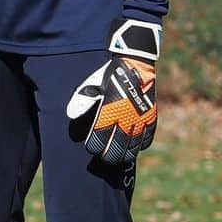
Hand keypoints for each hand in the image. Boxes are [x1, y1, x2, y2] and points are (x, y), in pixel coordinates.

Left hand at [66, 18, 161, 166]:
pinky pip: (148, 137)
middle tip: (105, 158)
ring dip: (125, 155)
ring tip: (120, 158)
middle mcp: (125, 118)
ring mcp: (140, 119)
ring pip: (133, 147)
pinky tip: (136, 147)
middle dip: (109, 156)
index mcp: (108, 111)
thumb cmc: (110, 74)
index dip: (93, 147)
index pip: (98, 139)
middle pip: (116, 149)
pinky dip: (141, 145)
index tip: (91, 148)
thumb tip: (71, 116)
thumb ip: (83, 100)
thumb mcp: (92, 84)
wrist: (135, 62)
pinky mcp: (151, 116)